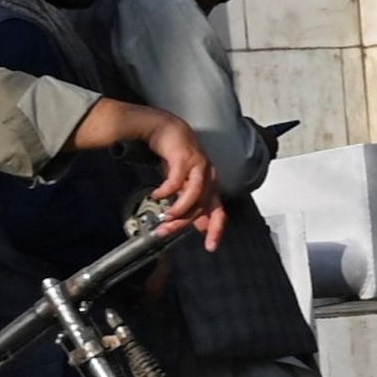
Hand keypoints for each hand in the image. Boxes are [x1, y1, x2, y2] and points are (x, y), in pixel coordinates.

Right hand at [75, 102, 220, 239]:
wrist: (167, 129)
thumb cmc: (177, 157)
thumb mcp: (185, 185)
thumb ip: (193, 204)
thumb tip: (200, 226)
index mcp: (210, 185)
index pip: (219, 211)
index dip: (217, 229)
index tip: (210, 247)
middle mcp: (208, 176)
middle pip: (203, 206)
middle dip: (184, 222)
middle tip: (166, 231)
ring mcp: (199, 166)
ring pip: (195, 194)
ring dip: (180, 208)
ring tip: (166, 216)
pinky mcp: (185, 157)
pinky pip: (177, 179)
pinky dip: (167, 190)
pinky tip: (158, 194)